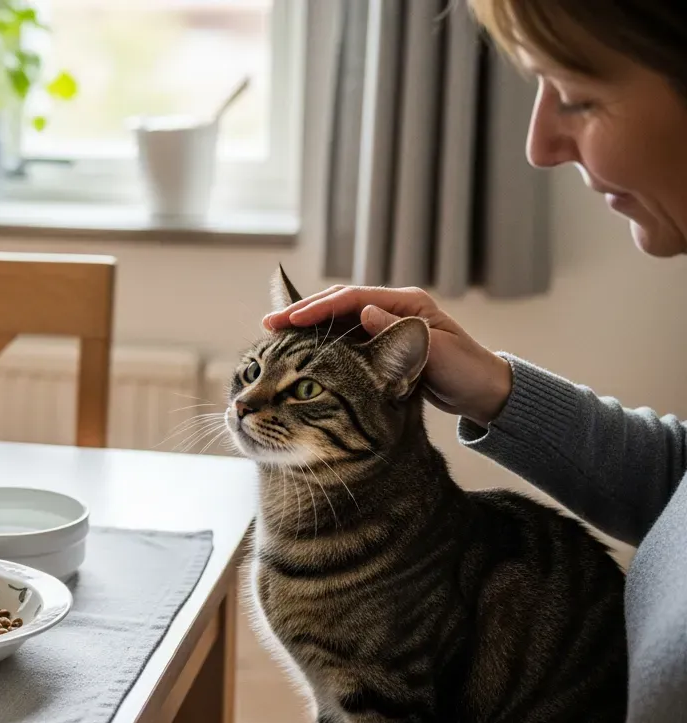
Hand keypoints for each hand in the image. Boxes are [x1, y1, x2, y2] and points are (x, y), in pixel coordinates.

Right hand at [262, 284, 512, 426]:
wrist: (484, 393)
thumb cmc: (466, 373)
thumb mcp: (436, 354)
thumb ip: (399, 334)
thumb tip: (363, 312)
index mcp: (407, 304)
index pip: (353, 299)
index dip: (318, 308)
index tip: (289, 320)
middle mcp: (393, 309)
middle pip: (339, 304)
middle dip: (302, 312)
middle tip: (268, 324)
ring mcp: (385, 326)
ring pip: (337, 319)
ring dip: (306, 326)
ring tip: (275, 334)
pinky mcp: (380, 345)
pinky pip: (344, 338)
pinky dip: (320, 341)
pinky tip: (299, 348)